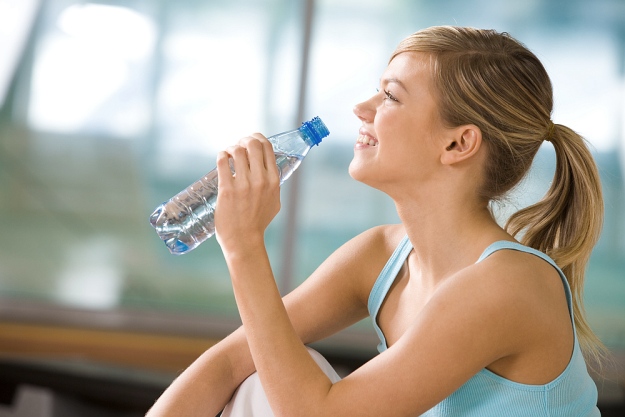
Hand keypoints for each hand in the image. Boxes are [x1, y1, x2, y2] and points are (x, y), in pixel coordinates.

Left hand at [214, 133, 280, 252]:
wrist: (244, 240)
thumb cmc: (258, 222)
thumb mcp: (274, 202)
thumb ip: (273, 185)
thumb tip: (268, 171)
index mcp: (274, 181)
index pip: (268, 147)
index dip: (258, 138)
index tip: (251, 140)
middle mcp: (260, 180)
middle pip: (253, 144)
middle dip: (243, 140)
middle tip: (238, 146)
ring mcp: (243, 184)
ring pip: (237, 150)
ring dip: (231, 148)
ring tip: (229, 154)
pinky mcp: (227, 189)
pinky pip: (223, 161)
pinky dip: (222, 155)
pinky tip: (222, 158)